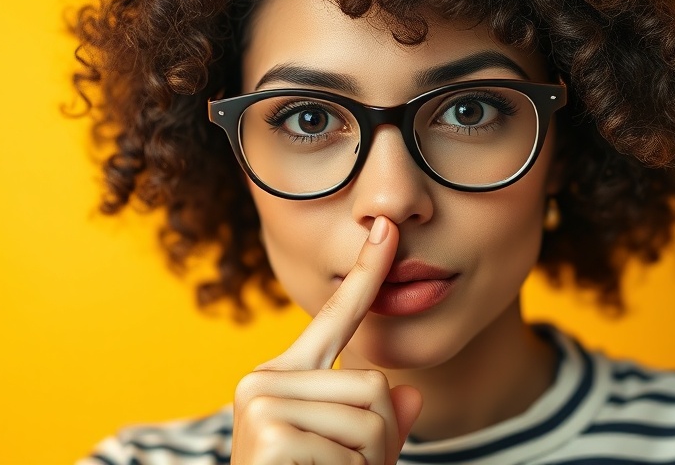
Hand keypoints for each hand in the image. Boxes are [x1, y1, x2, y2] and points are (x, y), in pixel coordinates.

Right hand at [231, 216, 422, 464]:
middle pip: (374, 386)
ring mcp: (262, 401)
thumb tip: (412, 395)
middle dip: (379, 442)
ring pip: (371, 417)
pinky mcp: (271, 428)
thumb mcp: (351, 459)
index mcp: (284, 378)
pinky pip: (352, 449)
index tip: (388, 231)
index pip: (336, 321)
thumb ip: (379, 426)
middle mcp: (265, 380)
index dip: (366, 275)